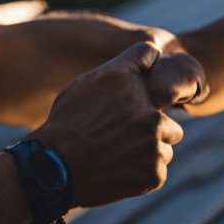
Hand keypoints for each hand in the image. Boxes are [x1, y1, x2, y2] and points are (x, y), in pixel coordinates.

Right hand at [32, 43, 203, 207]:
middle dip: (153, 111)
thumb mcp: (83, 85)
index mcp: (123, 78)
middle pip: (169, 99)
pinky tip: (118, 170)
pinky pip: (159, 167)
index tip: (141, 74)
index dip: (146, 64)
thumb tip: (146, 60)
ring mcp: (153, 139)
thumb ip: (118, 72)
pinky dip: (143, 171)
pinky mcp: (155, 170)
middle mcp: (144, 105)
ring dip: (150, 145)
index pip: (149, 52)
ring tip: (118, 151)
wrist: (54, 168)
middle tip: (126, 126)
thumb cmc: (66, 125)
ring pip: (167, 138)